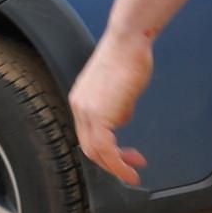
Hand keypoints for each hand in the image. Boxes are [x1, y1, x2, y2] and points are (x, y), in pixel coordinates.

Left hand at [69, 32, 153, 184]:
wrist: (128, 40)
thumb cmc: (128, 56)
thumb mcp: (119, 87)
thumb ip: (117, 106)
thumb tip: (120, 120)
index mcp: (81, 100)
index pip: (88, 134)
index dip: (106, 149)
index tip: (125, 155)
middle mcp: (79, 107)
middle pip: (89, 147)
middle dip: (111, 162)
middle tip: (131, 167)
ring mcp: (87, 111)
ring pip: (96, 151)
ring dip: (115, 166)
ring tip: (132, 172)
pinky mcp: (99, 115)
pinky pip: (105, 149)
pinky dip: (118, 163)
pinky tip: (130, 167)